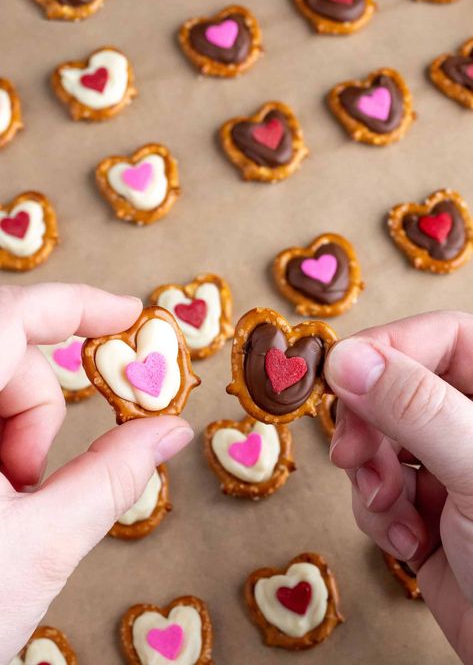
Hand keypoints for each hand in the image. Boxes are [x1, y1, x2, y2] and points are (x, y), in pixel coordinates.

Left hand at [0, 283, 192, 662]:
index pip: (9, 316)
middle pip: (4, 354)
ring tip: (3, 501)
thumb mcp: (41, 547)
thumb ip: (113, 478)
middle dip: (36, 410)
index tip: (129, 315)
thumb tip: (170, 431)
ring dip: (11, 431)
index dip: (76, 303)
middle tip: (31, 481)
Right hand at [325, 311, 472, 662]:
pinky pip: (377, 490)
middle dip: (368, 423)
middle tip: (352, 450)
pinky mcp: (425, 511)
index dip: (387, 349)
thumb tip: (347, 357)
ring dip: (371, 477)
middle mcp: (472, 426)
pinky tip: (408, 541)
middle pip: (397, 387)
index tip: (341, 374)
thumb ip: (414, 407)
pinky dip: (379, 516)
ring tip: (392, 508)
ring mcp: (449, 468)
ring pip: (379, 441)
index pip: (441, 337)